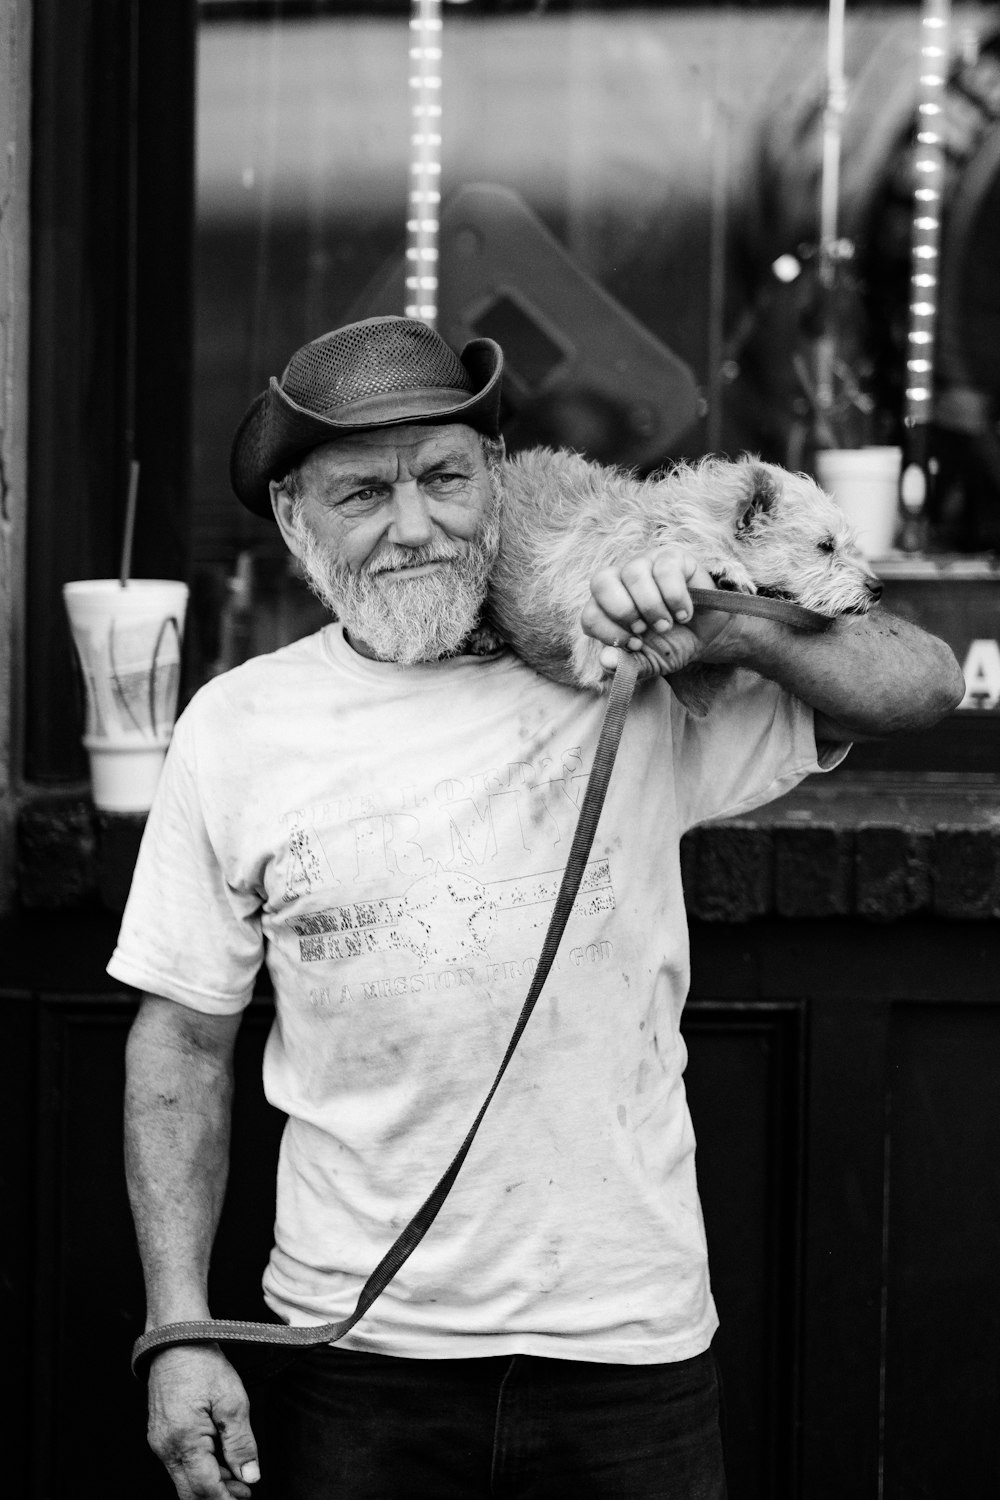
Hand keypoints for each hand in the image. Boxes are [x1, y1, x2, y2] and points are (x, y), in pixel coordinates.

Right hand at [146, 1345, 260, 1499]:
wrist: (175, 1337)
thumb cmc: (203, 1363)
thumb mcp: (232, 1401)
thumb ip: (241, 1444)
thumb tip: (251, 1477)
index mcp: (183, 1441)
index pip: (204, 1490)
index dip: (226, 1499)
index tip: (246, 1498)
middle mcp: (165, 1448)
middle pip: (190, 1492)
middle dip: (218, 1496)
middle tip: (244, 1490)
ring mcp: (159, 1442)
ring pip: (184, 1480)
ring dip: (210, 1483)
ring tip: (236, 1469)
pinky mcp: (159, 1434)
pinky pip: (179, 1463)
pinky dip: (199, 1468)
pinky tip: (218, 1456)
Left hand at [580, 547, 735, 677]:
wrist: (706, 635)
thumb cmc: (670, 644)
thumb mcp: (649, 662)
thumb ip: (626, 664)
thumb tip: (606, 661)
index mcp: (607, 607)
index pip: (590, 613)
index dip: (609, 632)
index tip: (634, 645)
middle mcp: (621, 581)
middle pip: (601, 581)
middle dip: (623, 611)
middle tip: (644, 630)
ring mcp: (645, 563)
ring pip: (633, 572)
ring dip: (651, 606)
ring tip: (667, 624)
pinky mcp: (672, 557)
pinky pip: (665, 569)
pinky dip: (675, 597)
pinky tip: (684, 613)